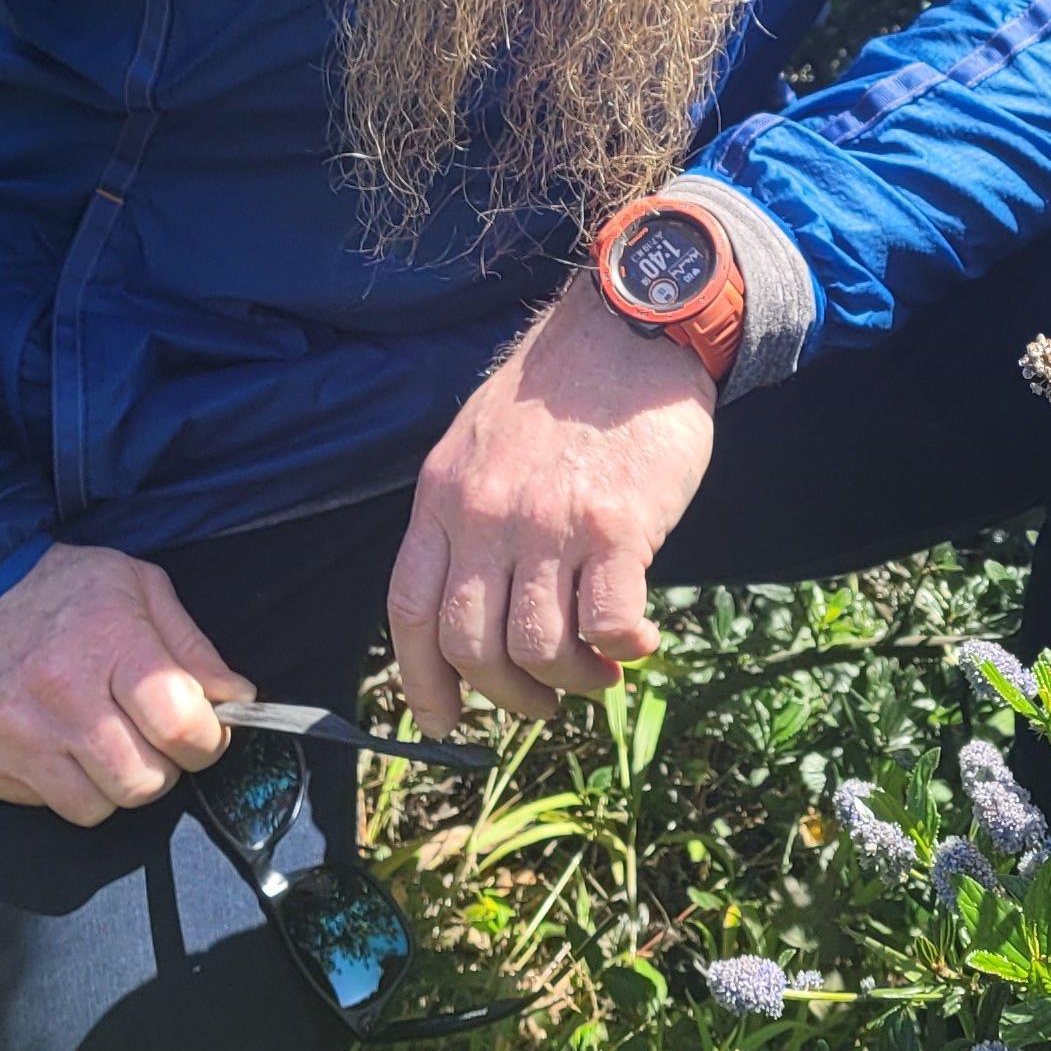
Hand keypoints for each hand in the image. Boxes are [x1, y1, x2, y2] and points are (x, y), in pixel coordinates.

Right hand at [0, 542, 254, 822]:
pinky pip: (50, 807)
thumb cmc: (54, 588)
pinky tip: (59, 747)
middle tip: (149, 739)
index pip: (182, 725)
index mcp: (108, 640)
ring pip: (100, 806)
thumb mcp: (134, 587)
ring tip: (102, 742)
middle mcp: (61, 694)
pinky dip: (68, 787)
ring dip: (114, 783)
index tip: (202, 733)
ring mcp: (16, 735)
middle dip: (162, 767)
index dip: (207, 740)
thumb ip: (190, 647)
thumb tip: (236, 698)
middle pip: (145, 781)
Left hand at [389, 275, 715, 734]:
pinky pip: (608, 625)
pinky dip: (623, 650)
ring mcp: (548, 523)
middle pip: (473, 646)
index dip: (423, 681)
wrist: (631, 328)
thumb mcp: (481, 446)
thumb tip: (482, 611)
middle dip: (509, 695)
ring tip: (600, 672)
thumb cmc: (562, 393)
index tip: (443, 722)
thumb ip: (470, 519)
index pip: (411, 612)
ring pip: (540, 649)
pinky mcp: (615, 527)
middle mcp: (485, 516)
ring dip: (574, 681)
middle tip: (543, 702)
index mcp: (443, 498)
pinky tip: (639, 640)